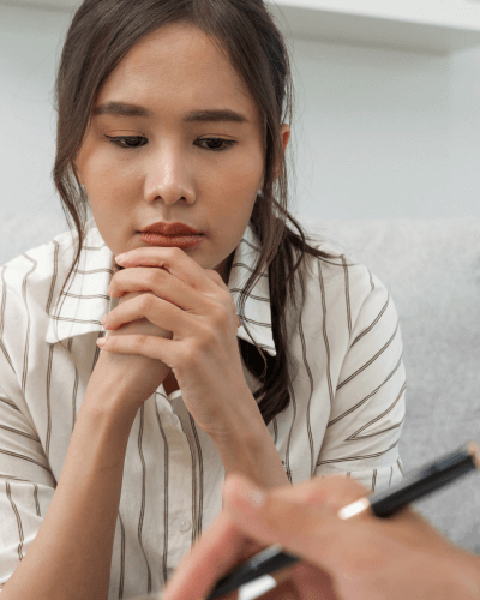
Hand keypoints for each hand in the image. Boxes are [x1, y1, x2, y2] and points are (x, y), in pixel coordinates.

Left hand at [97, 246, 251, 437]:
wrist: (232, 407)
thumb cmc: (216, 363)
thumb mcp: (219, 321)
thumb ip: (202, 292)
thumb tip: (177, 263)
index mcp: (218, 296)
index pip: (177, 258)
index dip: (144, 254)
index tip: (122, 260)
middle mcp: (214, 309)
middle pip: (159, 277)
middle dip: (126, 278)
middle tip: (111, 289)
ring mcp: (203, 332)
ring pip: (148, 304)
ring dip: (119, 311)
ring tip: (107, 321)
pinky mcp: (188, 357)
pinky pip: (143, 341)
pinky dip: (119, 342)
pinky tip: (105, 343)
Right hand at [163, 475, 479, 599]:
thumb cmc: (432, 585)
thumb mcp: (359, 553)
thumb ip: (292, 521)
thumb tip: (234, 487)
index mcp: (322, 504)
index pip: (246, 523)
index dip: (206, 561)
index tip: (178, 594)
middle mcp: (316, 530)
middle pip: (245, 556)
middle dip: (209, 583)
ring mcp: (320, 566)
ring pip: (256, 586)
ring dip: (226, 596)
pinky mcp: (325, 594)